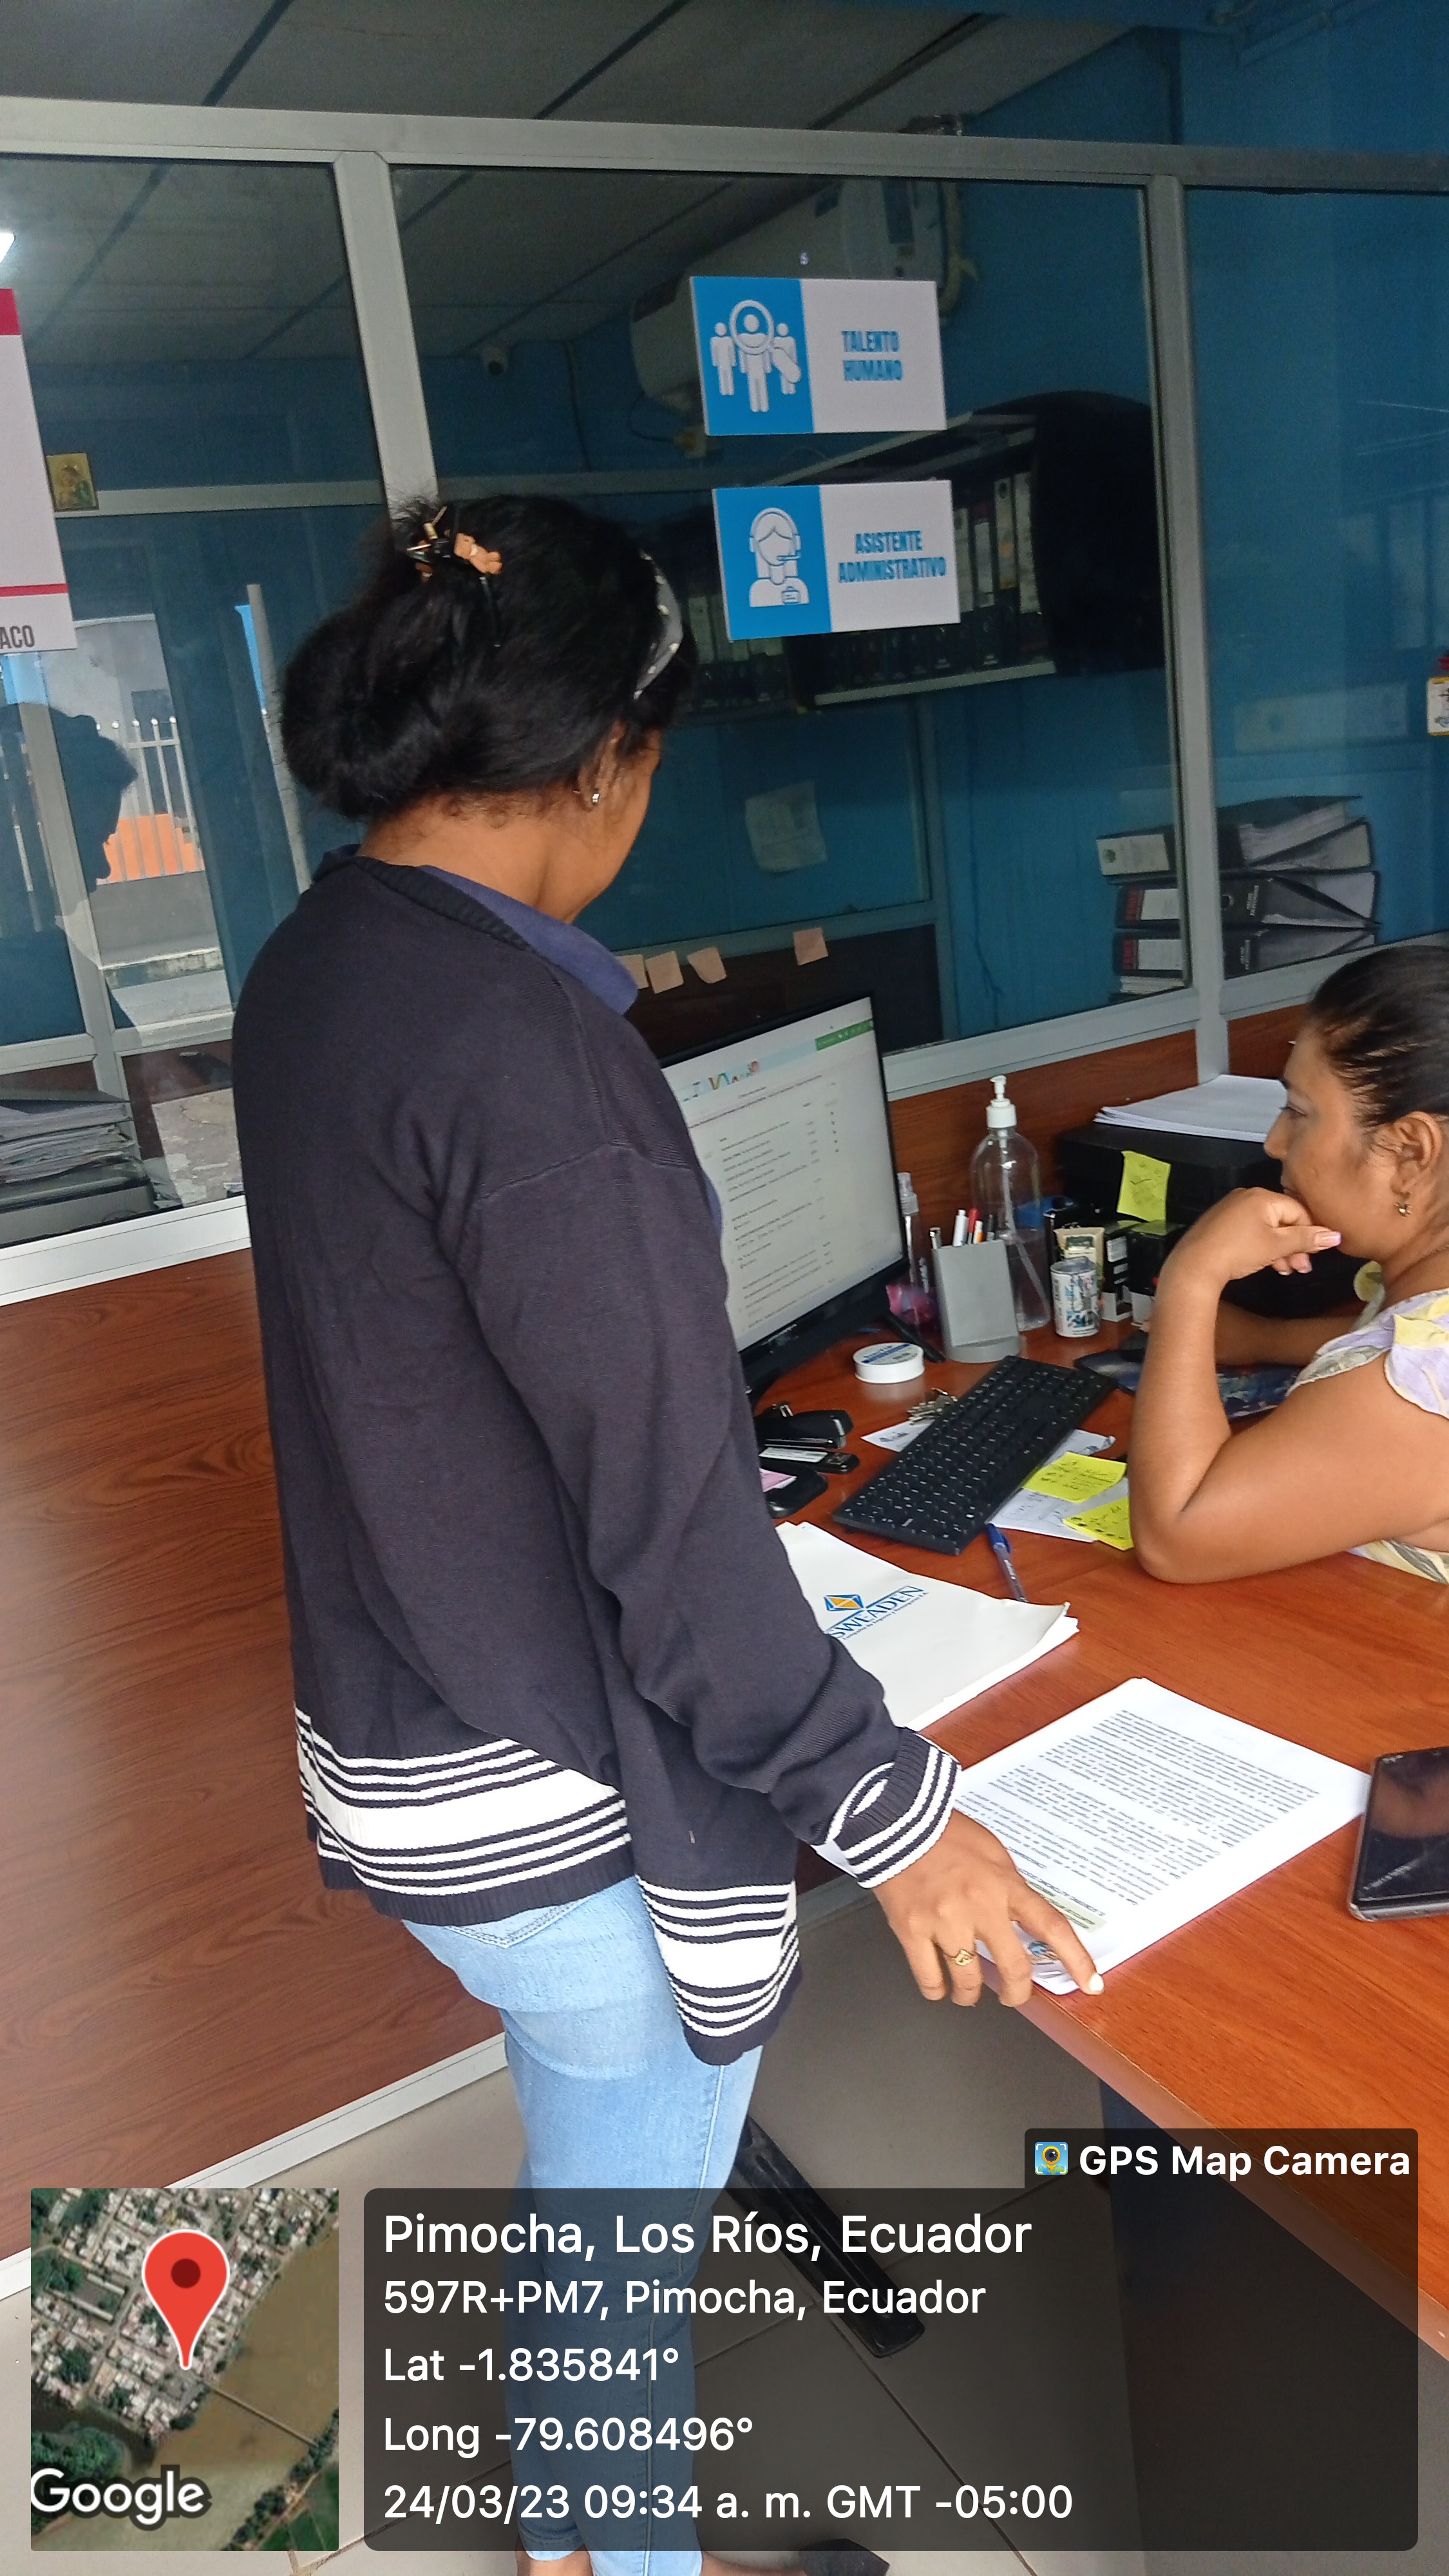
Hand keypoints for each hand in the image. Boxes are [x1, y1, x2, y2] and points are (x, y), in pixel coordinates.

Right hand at [871, 1810, 1102, 2007]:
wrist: (896, 1820)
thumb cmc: (944, 1833)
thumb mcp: (993, 1853)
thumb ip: (1009, 1888)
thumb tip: (1020, 1920)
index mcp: (1004, 1884)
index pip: (1051, 1926)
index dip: (1075, 1959)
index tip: (1089, 1983)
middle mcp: (979, 1905)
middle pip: (1013, 1967)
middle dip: (1017, 1992)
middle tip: (1013, 1995)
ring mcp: (944, 1921)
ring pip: (969, 1981)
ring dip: (971, 1994)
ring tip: (968, 1992)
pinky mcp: (912, 1929)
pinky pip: (929, 1978)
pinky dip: (937, 1990)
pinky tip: (939, 1987)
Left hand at [1163, 1188, 1339, 1292]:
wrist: (1195, 1265)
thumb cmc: (1236, 1252)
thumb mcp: (1276, 1246)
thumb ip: (1306, 1239)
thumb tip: (1334, 1236)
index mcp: (1262, 1197)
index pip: (1298, 1211)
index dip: (1310, 1234)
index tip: (1314, 1255)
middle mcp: (1247, 1197)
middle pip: (1283, 1219)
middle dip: (1295, 1245)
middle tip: (1301, 1267)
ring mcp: (1232, 1209)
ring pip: (1267, 1227)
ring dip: (1280, 1249)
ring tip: (1285, 1269)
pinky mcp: (1222, 1223)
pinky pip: (1251, 1230)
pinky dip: (1262, 1246)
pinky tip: (1267, 1263)